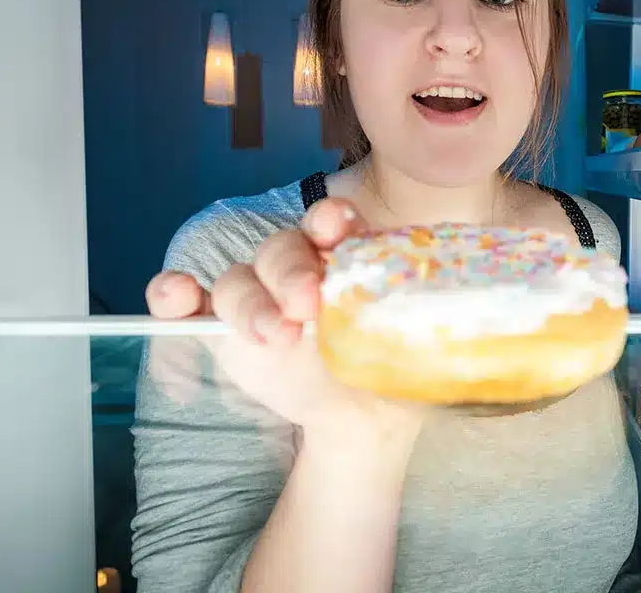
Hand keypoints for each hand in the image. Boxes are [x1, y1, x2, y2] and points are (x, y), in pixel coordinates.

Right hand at [145, 198, 424, 445]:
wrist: (364, 419)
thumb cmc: (394, 369)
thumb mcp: (419, 346)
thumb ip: (424, 324)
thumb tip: (468, 323)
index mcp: (346, 257)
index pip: (331, 224)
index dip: (330, 223)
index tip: (339, 232)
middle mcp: (298, 266)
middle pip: (280, 249)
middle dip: (291, 272)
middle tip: (308, 305)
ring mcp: (257, 295)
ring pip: (237, 278)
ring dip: (247, 302)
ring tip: (273, 336)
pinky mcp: (221, 328)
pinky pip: (187, 303)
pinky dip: (172, 296)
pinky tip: (174, 297)